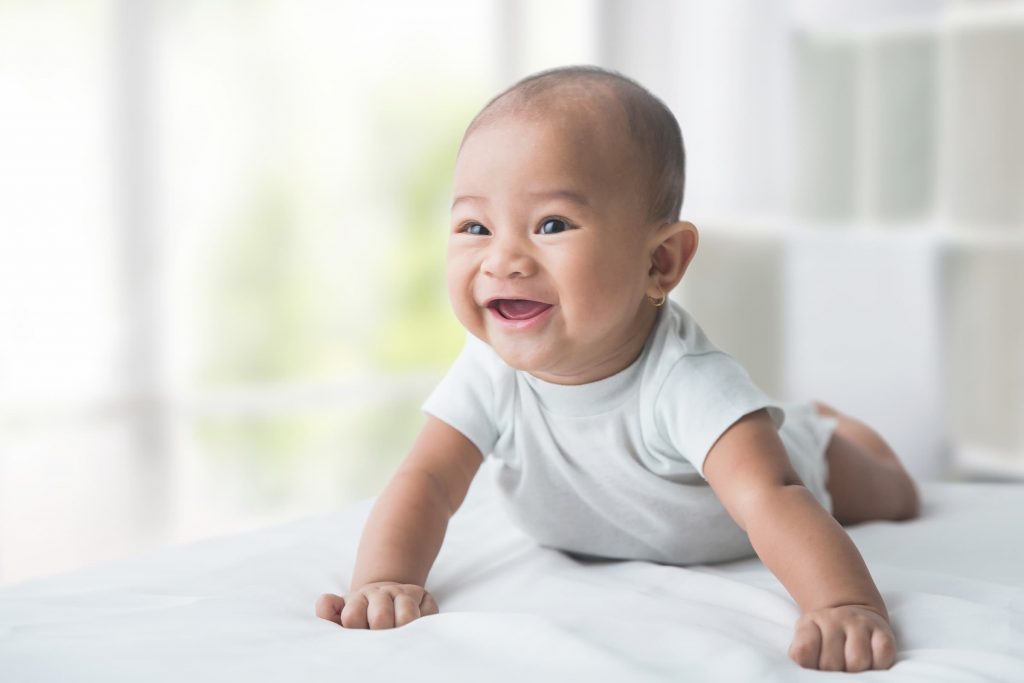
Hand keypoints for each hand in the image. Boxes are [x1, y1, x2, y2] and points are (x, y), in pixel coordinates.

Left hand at [315, 582, 438, 628]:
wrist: (387, 596)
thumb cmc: (362, 614)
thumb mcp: (341, 614)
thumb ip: (329, 612)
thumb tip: (325, 602)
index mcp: (359, 600)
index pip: (352, 616)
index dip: (354, 629)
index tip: (358, 637)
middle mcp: (382, 594)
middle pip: (380, 618)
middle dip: (379, 634)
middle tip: (379, 643)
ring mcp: (406, 595)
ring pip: (407, 615)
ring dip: (402, 631)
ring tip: (398, 639)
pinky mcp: (426, 599)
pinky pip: (429, 613)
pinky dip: (424, 624)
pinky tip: (417, 631)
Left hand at [788, 604, 896, 671]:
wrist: (851, 615)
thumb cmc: (825, 637)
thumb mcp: (806, 641)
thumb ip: (803, 656)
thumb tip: (810, 676)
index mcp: (810, 622)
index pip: (803, 651)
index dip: (811, 665)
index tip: (816, 664)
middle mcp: (834, 618)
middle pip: (831, 663)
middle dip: (834, 674)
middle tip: (837, 669)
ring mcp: (860, 623)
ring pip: (857, 661)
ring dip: (856, 672)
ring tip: (852, 667)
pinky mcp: (883, 632)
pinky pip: (883, 655)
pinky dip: (878, 665)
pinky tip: (871, 662)